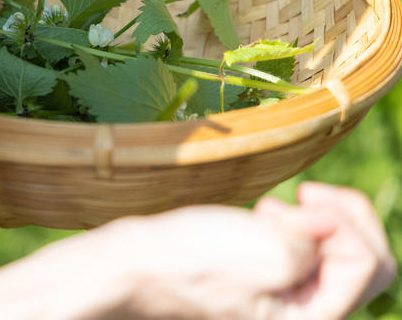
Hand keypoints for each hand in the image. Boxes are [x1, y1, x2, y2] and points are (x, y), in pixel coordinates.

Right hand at [86, 182, 394, 319]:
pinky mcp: (267, 280)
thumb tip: (331, 222)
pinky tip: (264, 216)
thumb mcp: (266, 251)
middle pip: (365, 262)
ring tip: (271, 209)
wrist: (135, 265)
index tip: (301, 200)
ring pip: (337, 253)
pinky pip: (307, 251)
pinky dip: (296, 226)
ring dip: (317, 220)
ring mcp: (286, 298)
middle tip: (305, 196)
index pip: (369, 265)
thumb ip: (318, 239)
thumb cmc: (192, 262)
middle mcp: (305, 315)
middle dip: (343, 219)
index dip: (347, 222)